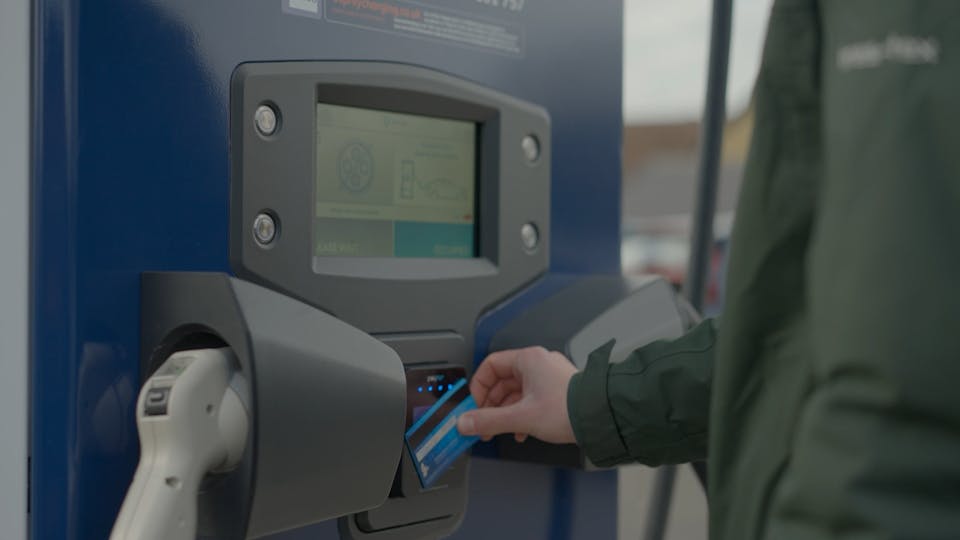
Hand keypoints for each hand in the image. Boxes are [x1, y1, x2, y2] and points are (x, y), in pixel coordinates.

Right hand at [456, 346, 577, 443]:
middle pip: (502, 381)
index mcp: (528, 360)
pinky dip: (521, 414)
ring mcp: (549, 377)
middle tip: (483, 424)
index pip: (491, 365)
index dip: (478, 387)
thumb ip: (489, 420)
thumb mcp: (521, 417)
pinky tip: (521, 431)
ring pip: (516, 392)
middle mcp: (539, 364)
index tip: (473, 406)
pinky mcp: (558, 391)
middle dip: (490, 405)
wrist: (602, 418)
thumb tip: (466, 422)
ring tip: (500, 431)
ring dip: (505, 413)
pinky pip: (530, 399)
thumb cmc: (570, 409)